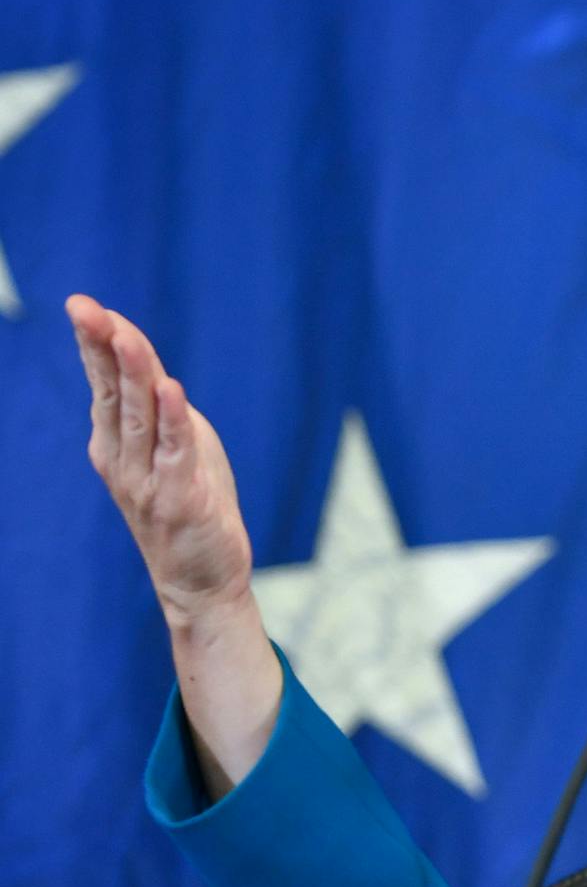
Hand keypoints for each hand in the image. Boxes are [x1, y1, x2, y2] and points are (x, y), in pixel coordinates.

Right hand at [68, 294, 254, 626]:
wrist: (201, 580)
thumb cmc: (190, 506)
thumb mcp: (174, 449)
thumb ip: (160, 412)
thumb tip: (151, 371)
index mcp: (116, 444)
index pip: (104, 385)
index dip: (96, 345)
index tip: (86, 306)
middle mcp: (122, 460)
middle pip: (111, 393)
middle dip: (101, 348)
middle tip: (84, 308)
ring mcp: (147, 481)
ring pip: (139, 417)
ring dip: (133, 375)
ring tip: (125, 336)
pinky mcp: (181, 499)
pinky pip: (176, 453)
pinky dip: (174, 420)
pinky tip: (171, 390)